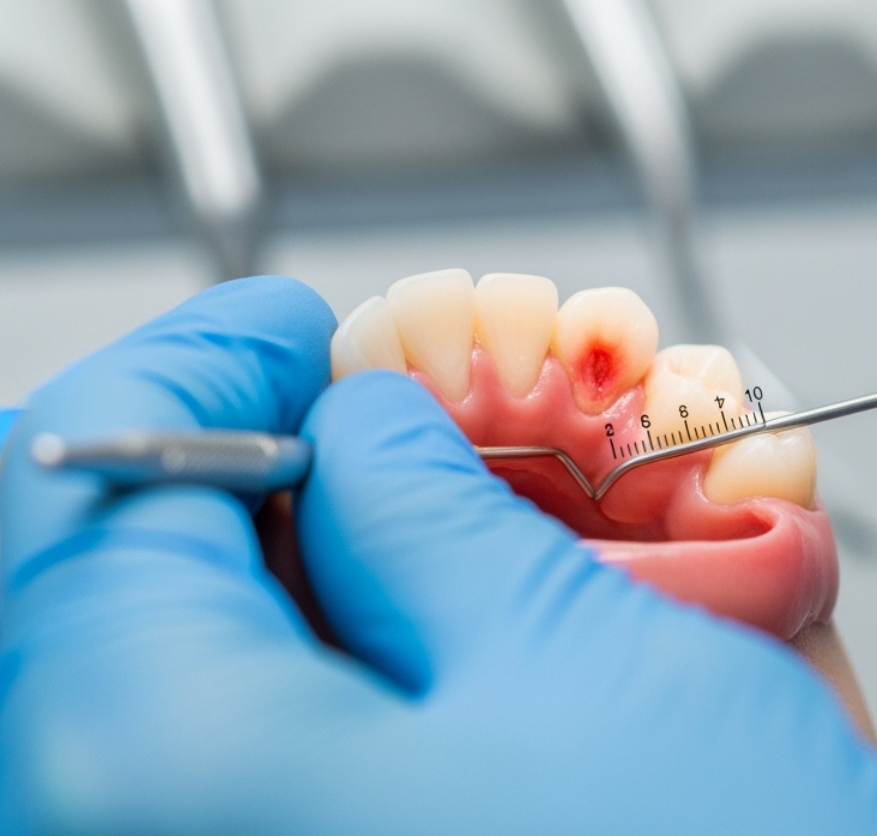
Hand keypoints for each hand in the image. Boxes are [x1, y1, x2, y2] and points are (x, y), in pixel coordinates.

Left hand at [0, 278, 876, 834]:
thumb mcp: (559, 655)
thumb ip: (413, 505)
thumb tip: (357, 430)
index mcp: (145, 762)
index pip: (78, 478)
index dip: (199, 364)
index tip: (295, 331)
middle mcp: (143, 835)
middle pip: (135, 569)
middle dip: (274, 463)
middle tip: (392, 415)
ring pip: (207, 654)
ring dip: (334, 560)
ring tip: (476, 520)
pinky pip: (280, 734)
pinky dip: (373, 657)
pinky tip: (490, 633)